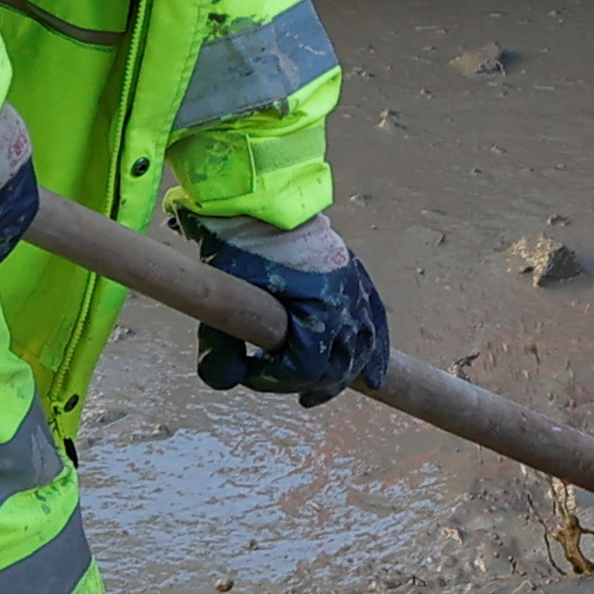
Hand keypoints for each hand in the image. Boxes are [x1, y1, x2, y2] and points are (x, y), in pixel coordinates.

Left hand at [183, 211, 388, 404]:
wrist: (260, 200)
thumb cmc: (240, 247)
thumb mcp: (224, 297)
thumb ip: (219, 346)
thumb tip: (226, 380)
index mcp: (316, 309)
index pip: (305, 369)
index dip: (275, 379)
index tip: (250, 370)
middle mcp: (345, 304)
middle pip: (336, 367)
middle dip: (304, 381)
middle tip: (274, 381)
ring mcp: (355, 291)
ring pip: (361, 350)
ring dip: (340, 375)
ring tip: (314, 393)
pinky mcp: (357, 279)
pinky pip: (374, 324)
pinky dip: (374, 353)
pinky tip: (372, 377)